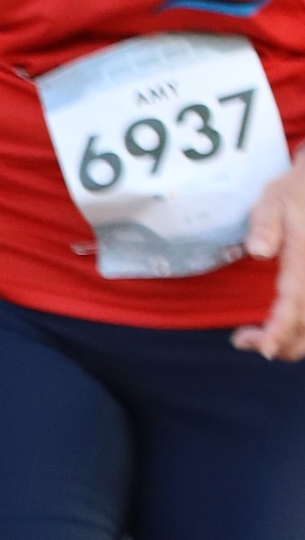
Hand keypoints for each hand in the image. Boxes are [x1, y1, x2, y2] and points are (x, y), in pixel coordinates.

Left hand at [237, 156, 304, 356]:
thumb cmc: (296, 192)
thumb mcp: (275, 199)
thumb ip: (265, 224)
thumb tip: (258, 250)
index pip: (296, 301)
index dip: (281, 329)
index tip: (262, 346)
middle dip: (278, 343)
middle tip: (241, 338)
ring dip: (290, 343)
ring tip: (256, 338)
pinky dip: (299, 333)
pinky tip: (278, 329)